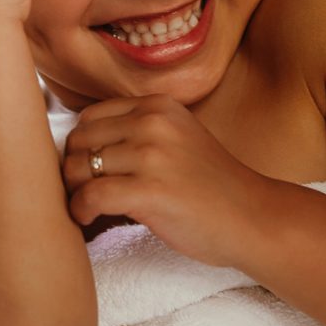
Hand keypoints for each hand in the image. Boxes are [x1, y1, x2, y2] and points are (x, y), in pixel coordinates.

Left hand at [61, 96, 262, 267]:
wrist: (253, 217)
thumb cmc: (212, 187)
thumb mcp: (179, 138)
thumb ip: (139, 132)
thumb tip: (75, 146)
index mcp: (159, 105)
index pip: (90, 117)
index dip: (80, 146)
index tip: (87, 171)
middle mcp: (153, 122)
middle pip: (78, 140)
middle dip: (71, 169)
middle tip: (82, 193)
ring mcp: (152, 155)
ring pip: (76, 167)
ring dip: (73, 192)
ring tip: (86, 208)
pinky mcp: (150, 191)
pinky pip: (90, 195)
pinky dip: (80, 210)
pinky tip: (88, 219)